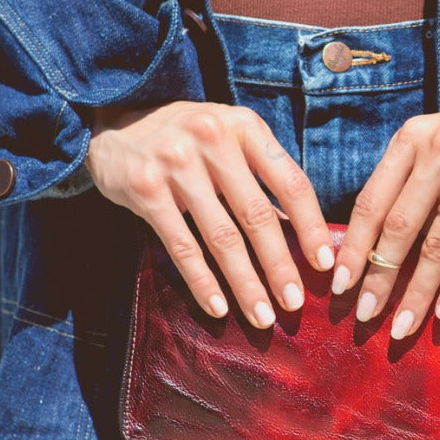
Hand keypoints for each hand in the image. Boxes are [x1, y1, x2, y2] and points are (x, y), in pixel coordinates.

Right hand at [85, 101, 332, 326]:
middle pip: (256, 216)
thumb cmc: (187, 139)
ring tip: (262, 316)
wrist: (115, 124)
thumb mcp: (229, 141)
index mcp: (245, 127)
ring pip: (221, 237)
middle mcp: (213, 139)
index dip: (311, 227)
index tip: (324, 264)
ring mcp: (176, 163)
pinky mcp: (145, 189)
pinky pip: (182, 246)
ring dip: (245, 283)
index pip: (291, 183)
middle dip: (279, 266)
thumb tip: (299, 237)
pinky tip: (218, 307)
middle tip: (294, 303)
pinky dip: (202, 281)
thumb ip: (259, 179)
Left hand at [332, 95, 439, 338]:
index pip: (371, 200)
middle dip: (378, 278)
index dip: (353, 247)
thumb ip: (408, 175)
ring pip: (436, 247)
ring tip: (401, 327)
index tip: (340, 283)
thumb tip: (372, 238)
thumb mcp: (438, 138)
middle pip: (398, 228)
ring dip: (416, 294)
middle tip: (364, 314)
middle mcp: (439, 152)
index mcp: (412, 138)